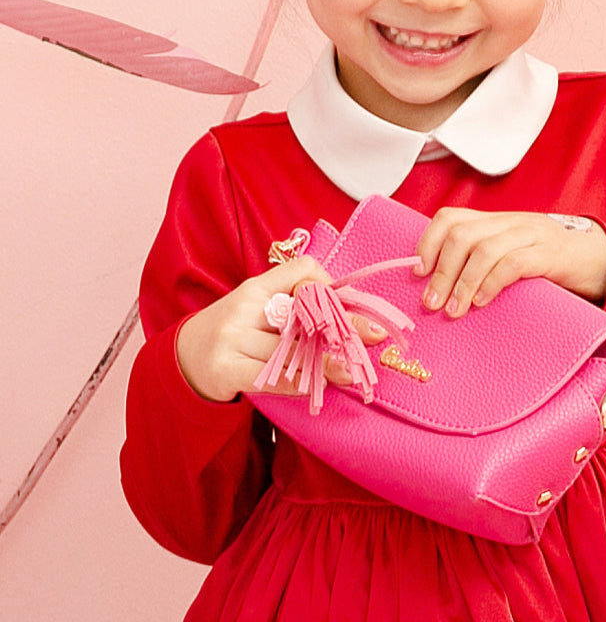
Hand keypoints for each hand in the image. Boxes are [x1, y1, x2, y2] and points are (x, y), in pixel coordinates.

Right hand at [176, 257, 386, 402]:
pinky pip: (270, 376)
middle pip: (304, 312)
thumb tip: (351, 312)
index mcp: (256, 285)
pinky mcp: (225, 369)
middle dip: (344, 326)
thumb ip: (294, 306)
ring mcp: (232, 337)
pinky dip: (296, 383)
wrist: (181, 362)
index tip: (351, 305)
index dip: (330, 284)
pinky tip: (315, 387)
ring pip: (290, 348)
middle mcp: (244, 306)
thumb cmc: (233, 334)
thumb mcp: (259, 309)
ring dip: (326, 363)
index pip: (302, 269)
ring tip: (351, 372)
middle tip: (373, 337)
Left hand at [415, 208, 605, 318]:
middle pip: (461, 235)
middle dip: (441, 270)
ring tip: (454, 310)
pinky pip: (513, 263)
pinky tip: (482, 301)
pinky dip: (492, 282)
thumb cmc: (552, 264)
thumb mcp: (513, 254)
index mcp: (496, 221)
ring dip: (462, 282)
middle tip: (432, 302)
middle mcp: (510, 222)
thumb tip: (440, 290)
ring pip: (483, 248)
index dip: (427, 243)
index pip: (450, 218)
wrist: (604, 257)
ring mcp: (531, 235)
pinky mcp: (550, 254)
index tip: (417, 273)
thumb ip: (484, 262)